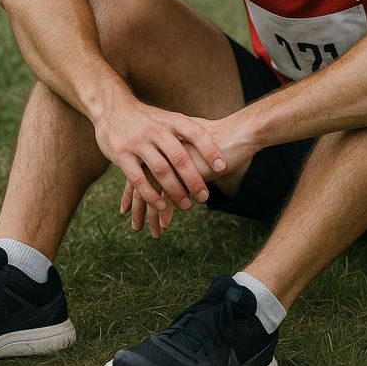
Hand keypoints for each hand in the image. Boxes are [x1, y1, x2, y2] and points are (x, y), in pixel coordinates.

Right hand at [94, 96, 226, 214]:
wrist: (111, 106)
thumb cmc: (146, 118)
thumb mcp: (167, 118)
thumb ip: (186, 131)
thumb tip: (217, 144)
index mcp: (171, 120)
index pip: (195, 133)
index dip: (209, 150)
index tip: (222, 167)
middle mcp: (155, 130)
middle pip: (179, 157)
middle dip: (194, 179)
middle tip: (204, 197)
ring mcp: (137, 142)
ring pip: (160, 170)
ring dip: (175, 190)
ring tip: (186, 206)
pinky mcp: (121, 155)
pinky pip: (138, 179)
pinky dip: (151, 195)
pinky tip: (162, 206)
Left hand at [120, 112, 261, 236]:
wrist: (239, 133)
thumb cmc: (220, 137)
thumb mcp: (194, 145)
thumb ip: (183, 157)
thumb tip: (177, 172)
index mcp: (160, 144)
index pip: (139, 171)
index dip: (132, 192)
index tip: (127, 208)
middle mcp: (161, 152)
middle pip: (141, 183)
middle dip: (137, 207)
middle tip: (135, 225)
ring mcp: (171, 162)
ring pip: (152, 192)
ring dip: (149, 215)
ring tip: (151, 232)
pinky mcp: (183, 173)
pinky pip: (168, 196)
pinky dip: (164, 213)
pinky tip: (164, 226)